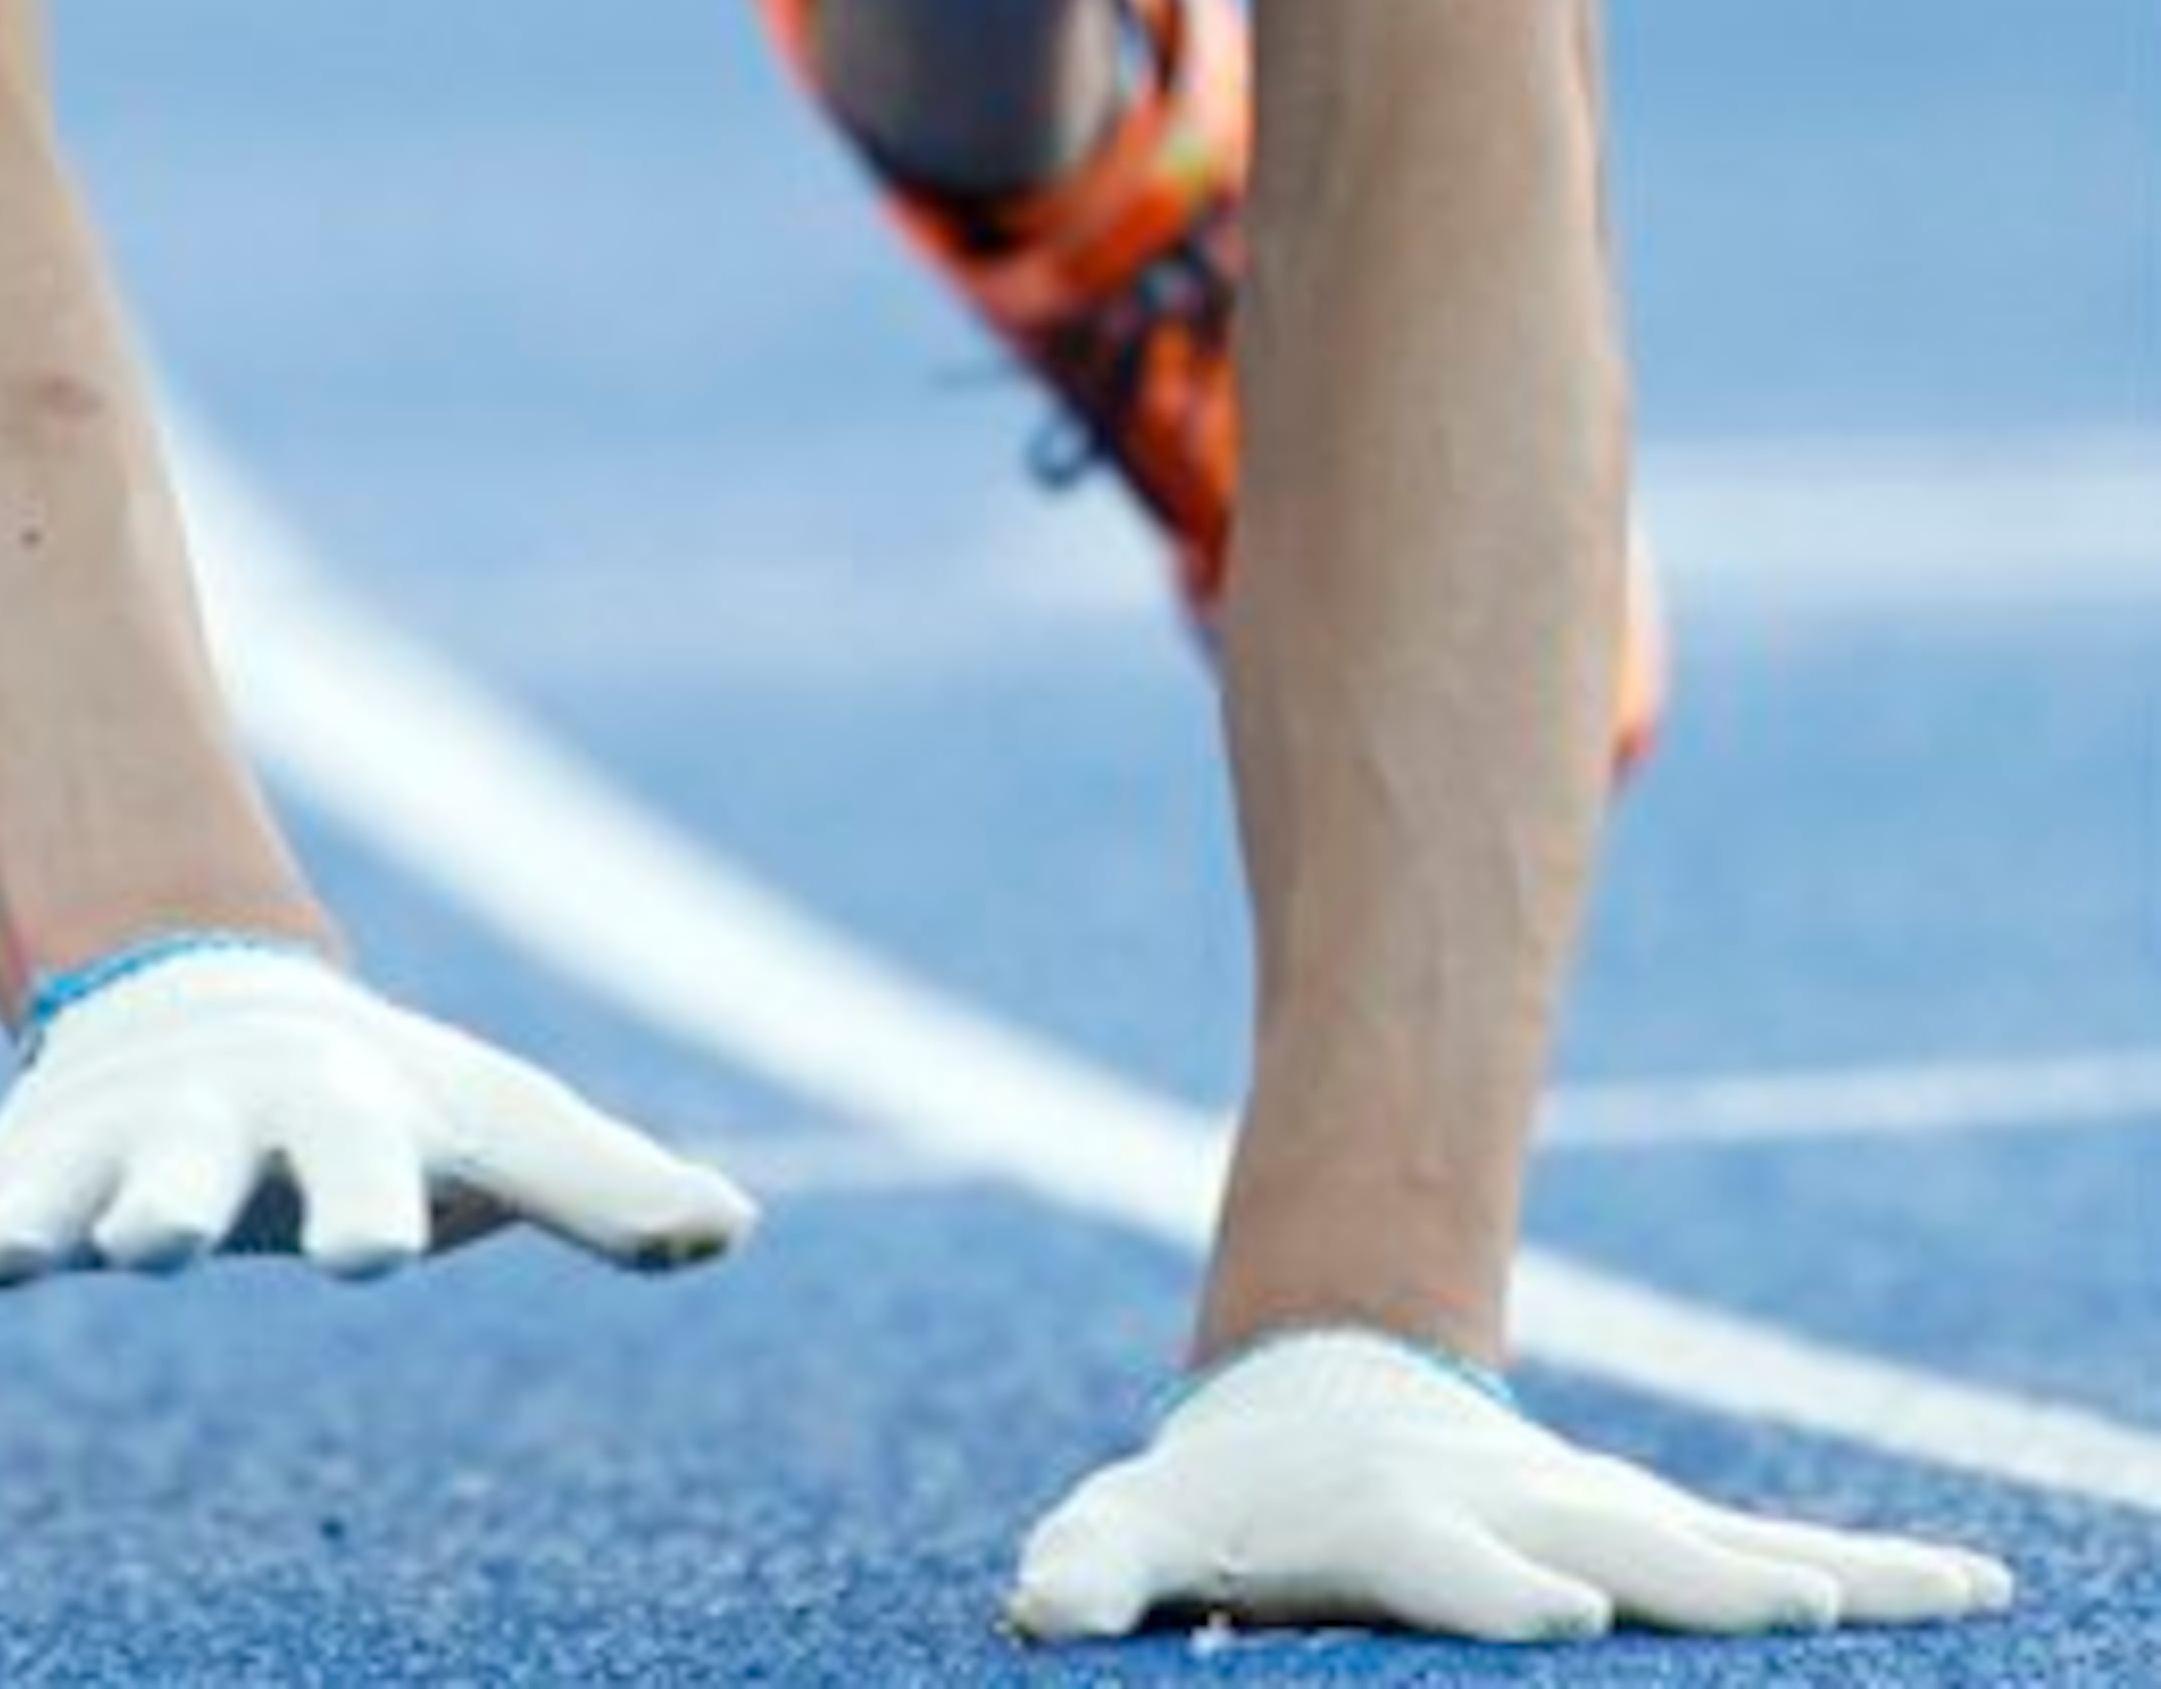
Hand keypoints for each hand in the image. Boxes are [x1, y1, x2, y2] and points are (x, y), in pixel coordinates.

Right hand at [0, 937, 756, 1336]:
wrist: (214, 1000)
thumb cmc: (381, 1092)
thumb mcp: (494, 1124)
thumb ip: (603, 1184)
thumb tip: (735, 1227)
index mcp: (331, 1119)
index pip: (360, 1169)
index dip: (373, 1209)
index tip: (379, 1255)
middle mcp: (207, 1135)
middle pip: (191, 1177)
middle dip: (174, 1205)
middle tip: (163, 1238)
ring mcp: (100, 1153)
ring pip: (53, 1193)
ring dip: (22, 1226)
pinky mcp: (13, 1176)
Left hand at [1009, 1328, 2015, 1642]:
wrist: (1325, 1395)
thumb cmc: (1236, 1496)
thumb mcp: (1150, 1525)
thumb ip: (1093, 1561)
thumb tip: (1035, 1603)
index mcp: (1402, 1525)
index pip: (1455, 1565)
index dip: (1498, 1589)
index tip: (1560, 1614)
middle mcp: (1519, 1513)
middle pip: (1621, 1546)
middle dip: (1696, 1578)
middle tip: (1794, 1606)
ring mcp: (1598, 1518)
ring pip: (1723, 1546)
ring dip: (1828, 1570)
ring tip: (1935, 1591)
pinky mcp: (1652, 1535)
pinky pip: (1764, 1555)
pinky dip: (1873, 1569)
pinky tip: (1974, 1589)